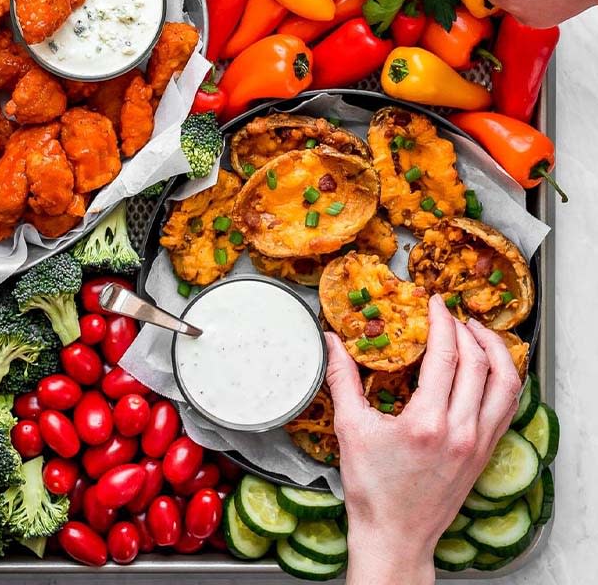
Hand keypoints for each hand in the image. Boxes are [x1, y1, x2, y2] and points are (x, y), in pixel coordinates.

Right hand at [327, 294, 520, 584]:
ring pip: (505, 384)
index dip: (442, 321)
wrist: (395, 536)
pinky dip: (502, 379)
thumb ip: (342, 379)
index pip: (447, 355)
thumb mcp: (350, 429)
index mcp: (427, 422)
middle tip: (451, 313)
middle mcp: (461, 431)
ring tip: (478, 333)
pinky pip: (507, 407)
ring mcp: (478, 444)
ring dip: (495, 351)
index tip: (434, 302)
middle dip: (467, 329)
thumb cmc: (372, 490)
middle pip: (480, 363)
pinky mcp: (485, 454)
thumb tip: (331, 341)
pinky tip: (487, 368)